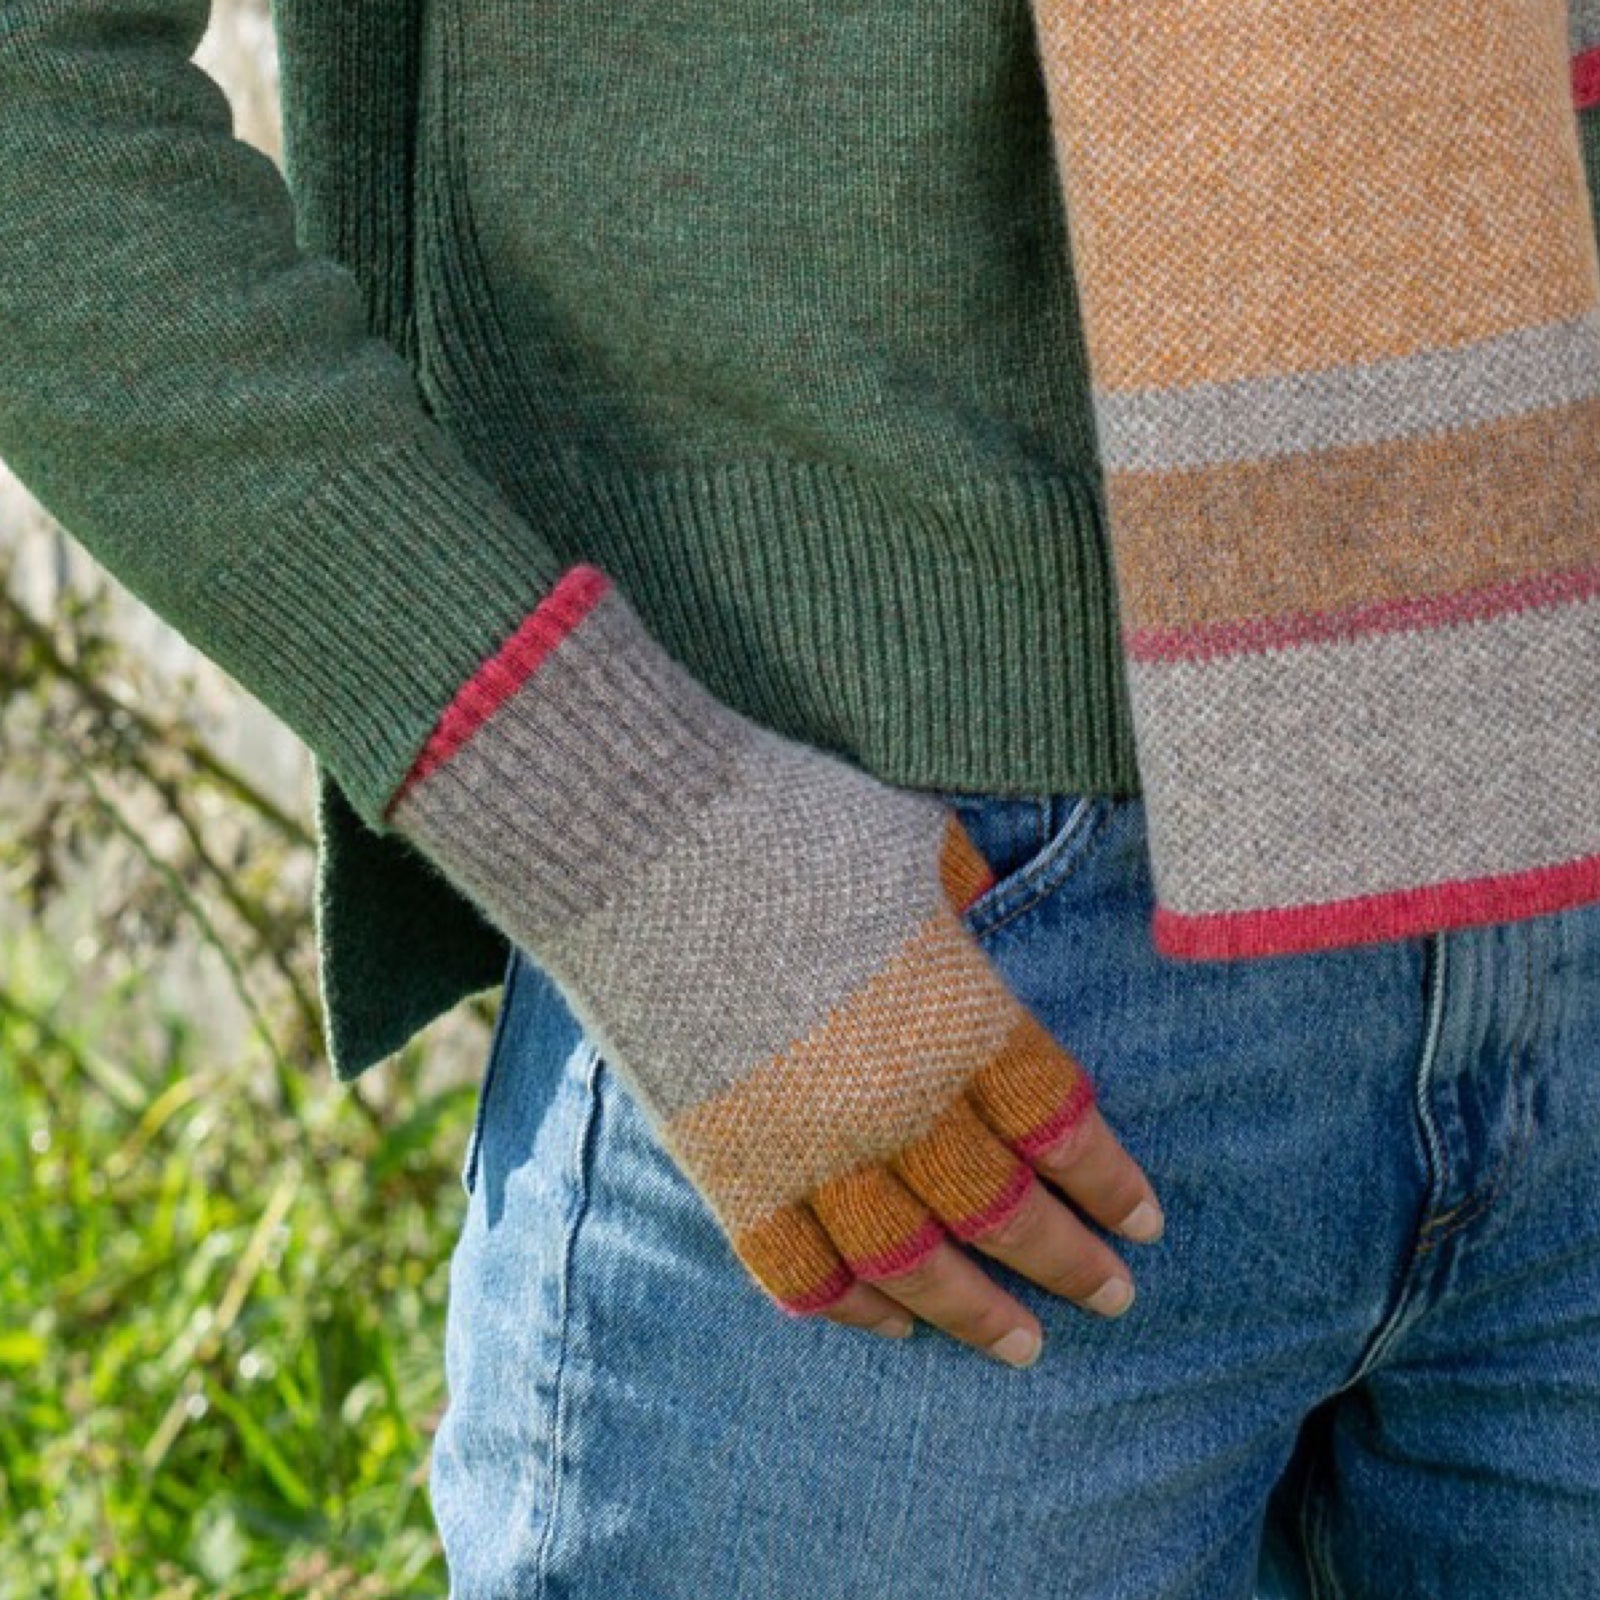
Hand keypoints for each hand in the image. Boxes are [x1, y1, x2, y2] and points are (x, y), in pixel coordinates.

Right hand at [386, 567, 1163, 1367]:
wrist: (644, 846)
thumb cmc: (788, 822)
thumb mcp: (908, 840)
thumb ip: (962, 889)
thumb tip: (977, 904)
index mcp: (962, 1018)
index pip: (1059, 1123)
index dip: (1107, 1179)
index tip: (1143, 1220)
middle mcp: (902, 1102)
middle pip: (1003, 1210)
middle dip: (1067, 1263)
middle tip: (1112, 1299)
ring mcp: (812, 1147)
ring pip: (913, 1263)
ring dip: (973, 1313)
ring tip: (1021, 1348)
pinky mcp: (729, 1170)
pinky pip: (799, 1268)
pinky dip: (848, 1305)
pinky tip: (887, 1324)